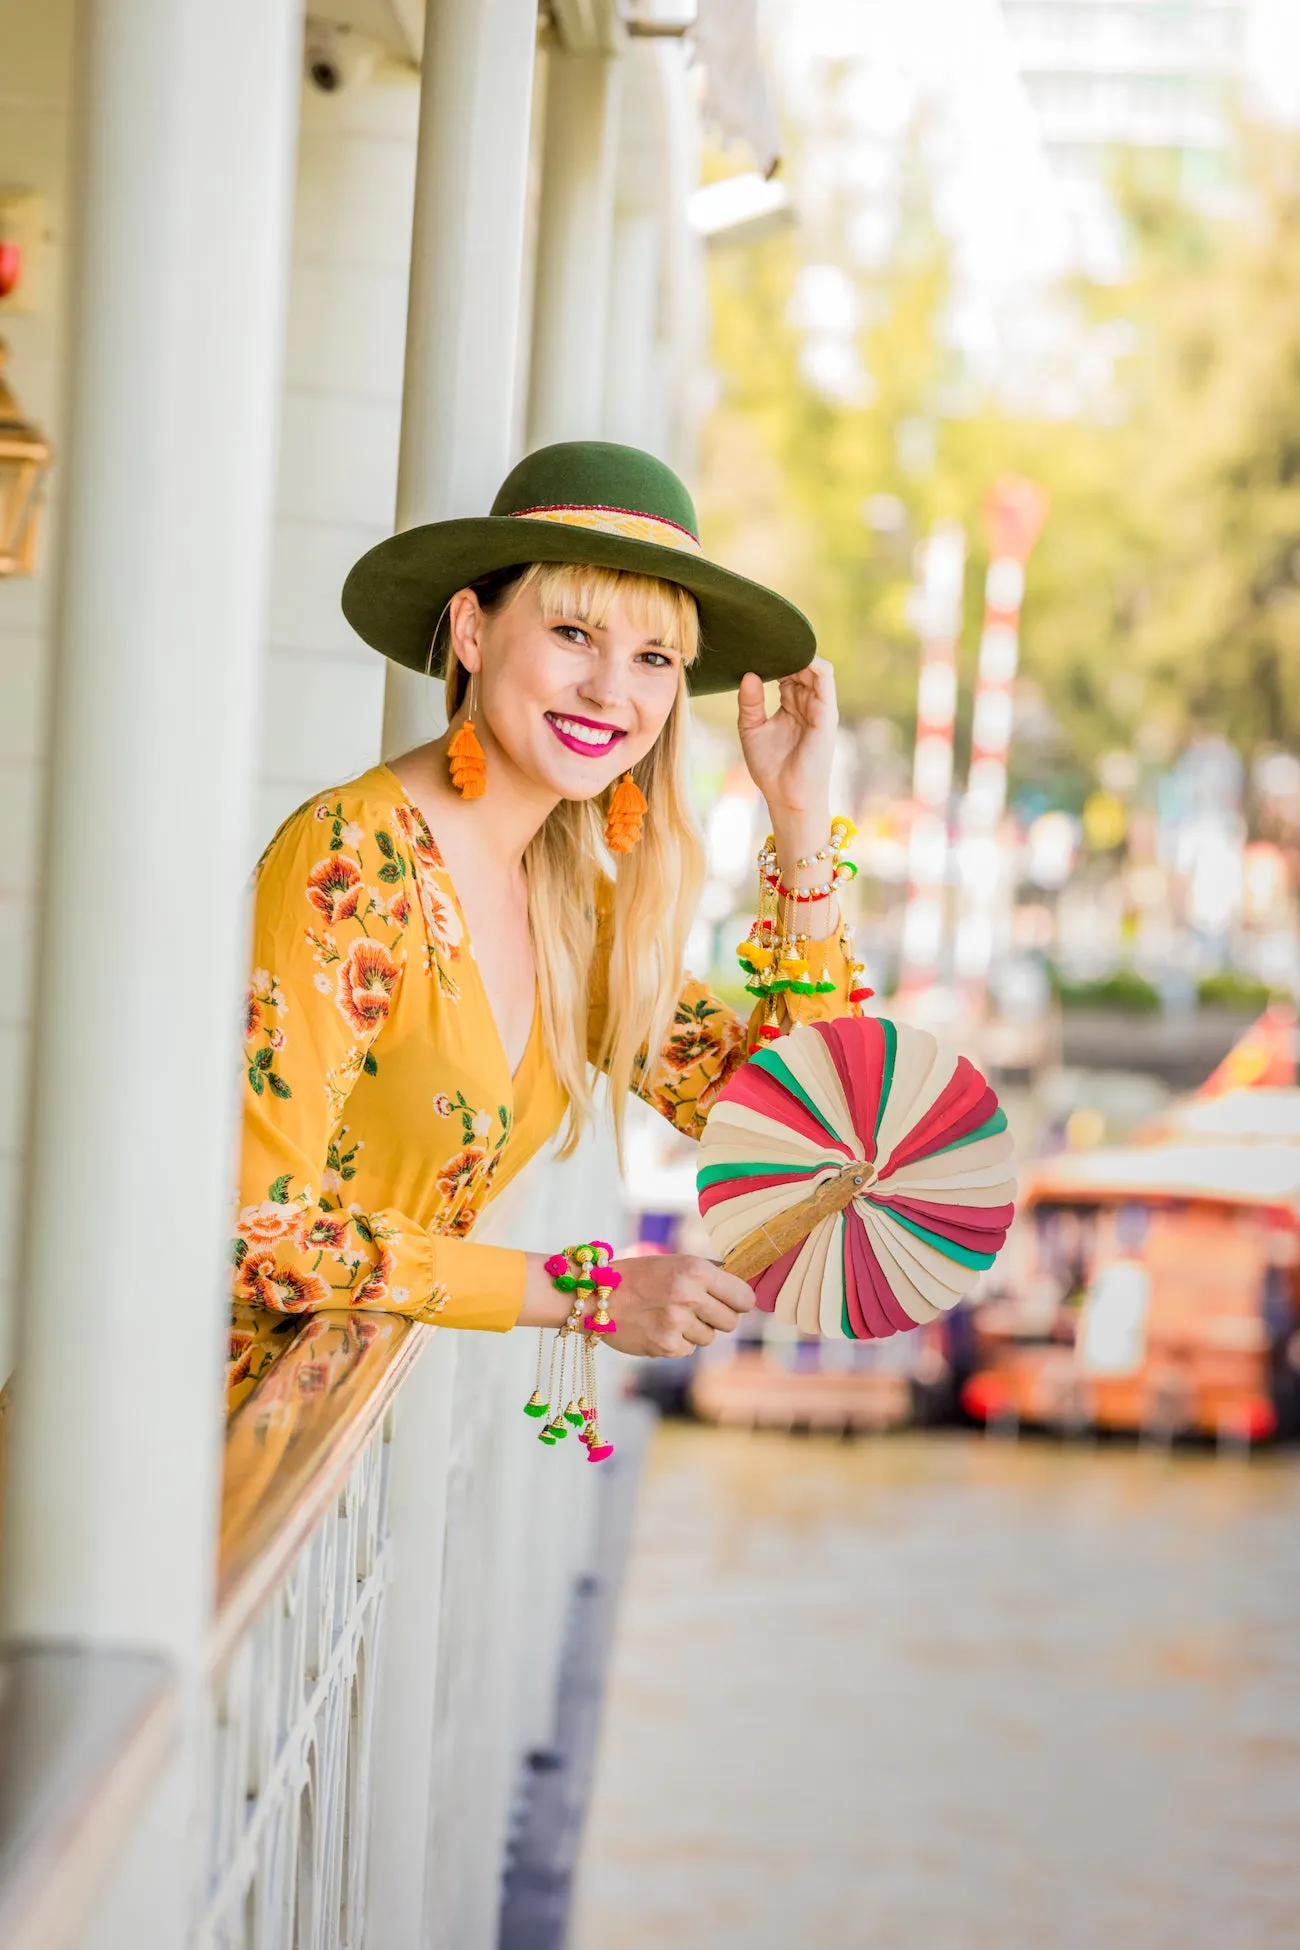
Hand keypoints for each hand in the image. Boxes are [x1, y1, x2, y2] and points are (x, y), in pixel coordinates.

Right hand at [607, 1253, 755, 1357]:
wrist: (595, 1296)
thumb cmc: (639, 1277)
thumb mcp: (675, 1263)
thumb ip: (709, 1276)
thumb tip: (746, 1292)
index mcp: (696, 1269)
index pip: (744, 1298)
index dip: (738, 1302)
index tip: (730, 1303)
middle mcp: (689, 1294)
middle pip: (731, 1322)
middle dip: (717, 1318)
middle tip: (695, 1310)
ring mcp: (677, 1322)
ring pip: (709, 1337)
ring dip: (694, 1330)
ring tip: (668, 1316)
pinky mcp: (665, 1345)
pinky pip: (688, 1349)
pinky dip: (676, 1342)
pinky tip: (657, 1328)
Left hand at [736, 656, 837, 820]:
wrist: (786, 796)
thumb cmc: (771, 767)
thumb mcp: (751, 728)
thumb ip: (749, 702)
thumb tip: (748, 674)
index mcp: (791, 703)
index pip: (787, 670)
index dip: (773, 656)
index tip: (754, 643)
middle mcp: (807, 702)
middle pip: (800, 665)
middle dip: (784, 650)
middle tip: (762, 636)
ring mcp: (819, 706)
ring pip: (814, 666)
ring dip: (796, 653)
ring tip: (775, 642)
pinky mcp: (826, 713)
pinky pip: (825, 678)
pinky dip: (811, 662)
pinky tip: (793, 655)